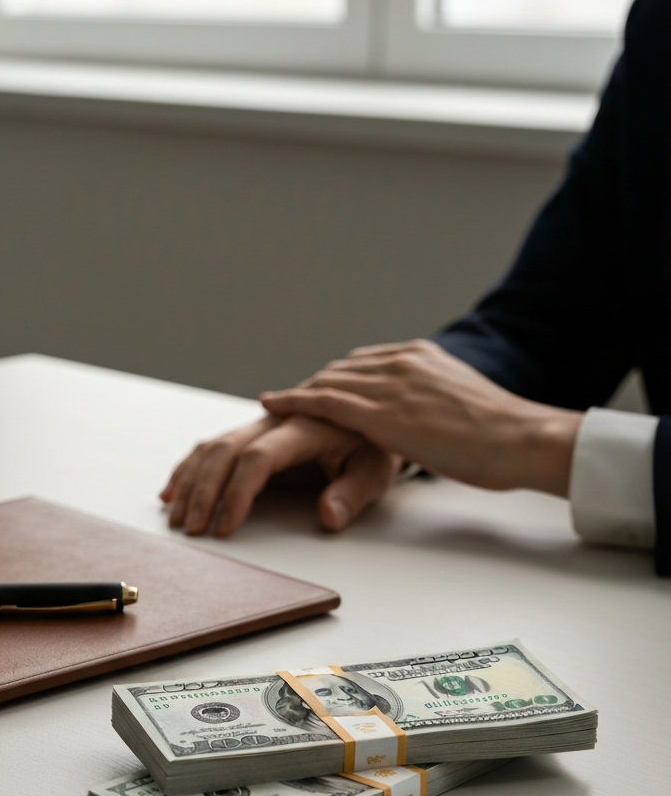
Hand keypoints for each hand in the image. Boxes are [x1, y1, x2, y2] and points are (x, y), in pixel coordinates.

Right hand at [160, 413, 401, 536]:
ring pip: (211, 449)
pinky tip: (171, 493)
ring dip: (190, 484)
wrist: (369, 414)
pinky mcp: (249, 435)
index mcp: (304, 428)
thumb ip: (352, 493)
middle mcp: (274, 423)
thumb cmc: (372, 446)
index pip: (259, 457)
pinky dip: (187, 470)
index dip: (238, 491)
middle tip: (192, 528)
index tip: (226, 526)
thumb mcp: (375, 470)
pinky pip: (209, 447)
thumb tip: (328, 517)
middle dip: (204, 492)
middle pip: (225, 452)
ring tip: (177, 519)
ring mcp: (257, 427)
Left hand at [261, 340, 582, 496]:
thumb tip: (428, 415)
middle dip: (312, 386)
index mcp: (422, 356)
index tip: (316, 389)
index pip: (363, 363)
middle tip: (285, 401)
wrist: (521, 439)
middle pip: (340, 370)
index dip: (336, 379)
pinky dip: (295, 402)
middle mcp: (401, 362)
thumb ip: (434, 401)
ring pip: (327, 382)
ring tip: (273, 405)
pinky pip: (325, 403)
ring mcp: (389, 385)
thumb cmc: (501, 434)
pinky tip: (273, 406)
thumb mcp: (461, 403)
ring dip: (297, 394)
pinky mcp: (381, 414)